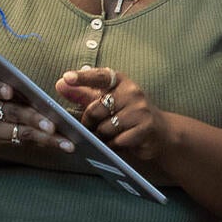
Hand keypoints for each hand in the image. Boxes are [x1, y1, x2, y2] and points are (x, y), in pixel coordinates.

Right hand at [0, 74, 73, 153]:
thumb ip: (2, 82)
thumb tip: (29, 87)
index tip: (8, 91)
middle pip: (11, 114)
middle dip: (33, 120)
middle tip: (52, 126)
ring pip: (21, 134)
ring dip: (45, 139)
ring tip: (66, 143)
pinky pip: (23, 142)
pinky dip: (42, 143)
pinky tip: (60, 145)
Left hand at [55, 67, 171, 162]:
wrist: (160, 131)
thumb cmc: (130, 114)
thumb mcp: (108, 101)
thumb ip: (84, 94)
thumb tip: (61, 83)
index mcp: (122, 82)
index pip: (101, 76)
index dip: (83, 77)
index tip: (67, 78)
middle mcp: (133, 92)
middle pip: (97, 109)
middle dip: (90, 121)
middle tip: (94, 126)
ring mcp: (140, 110)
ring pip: (106, 127)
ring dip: (103, 136)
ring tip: (110, 135)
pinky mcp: (145, 128)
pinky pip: (117, 140)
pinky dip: (113, 145)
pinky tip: (119, 143)